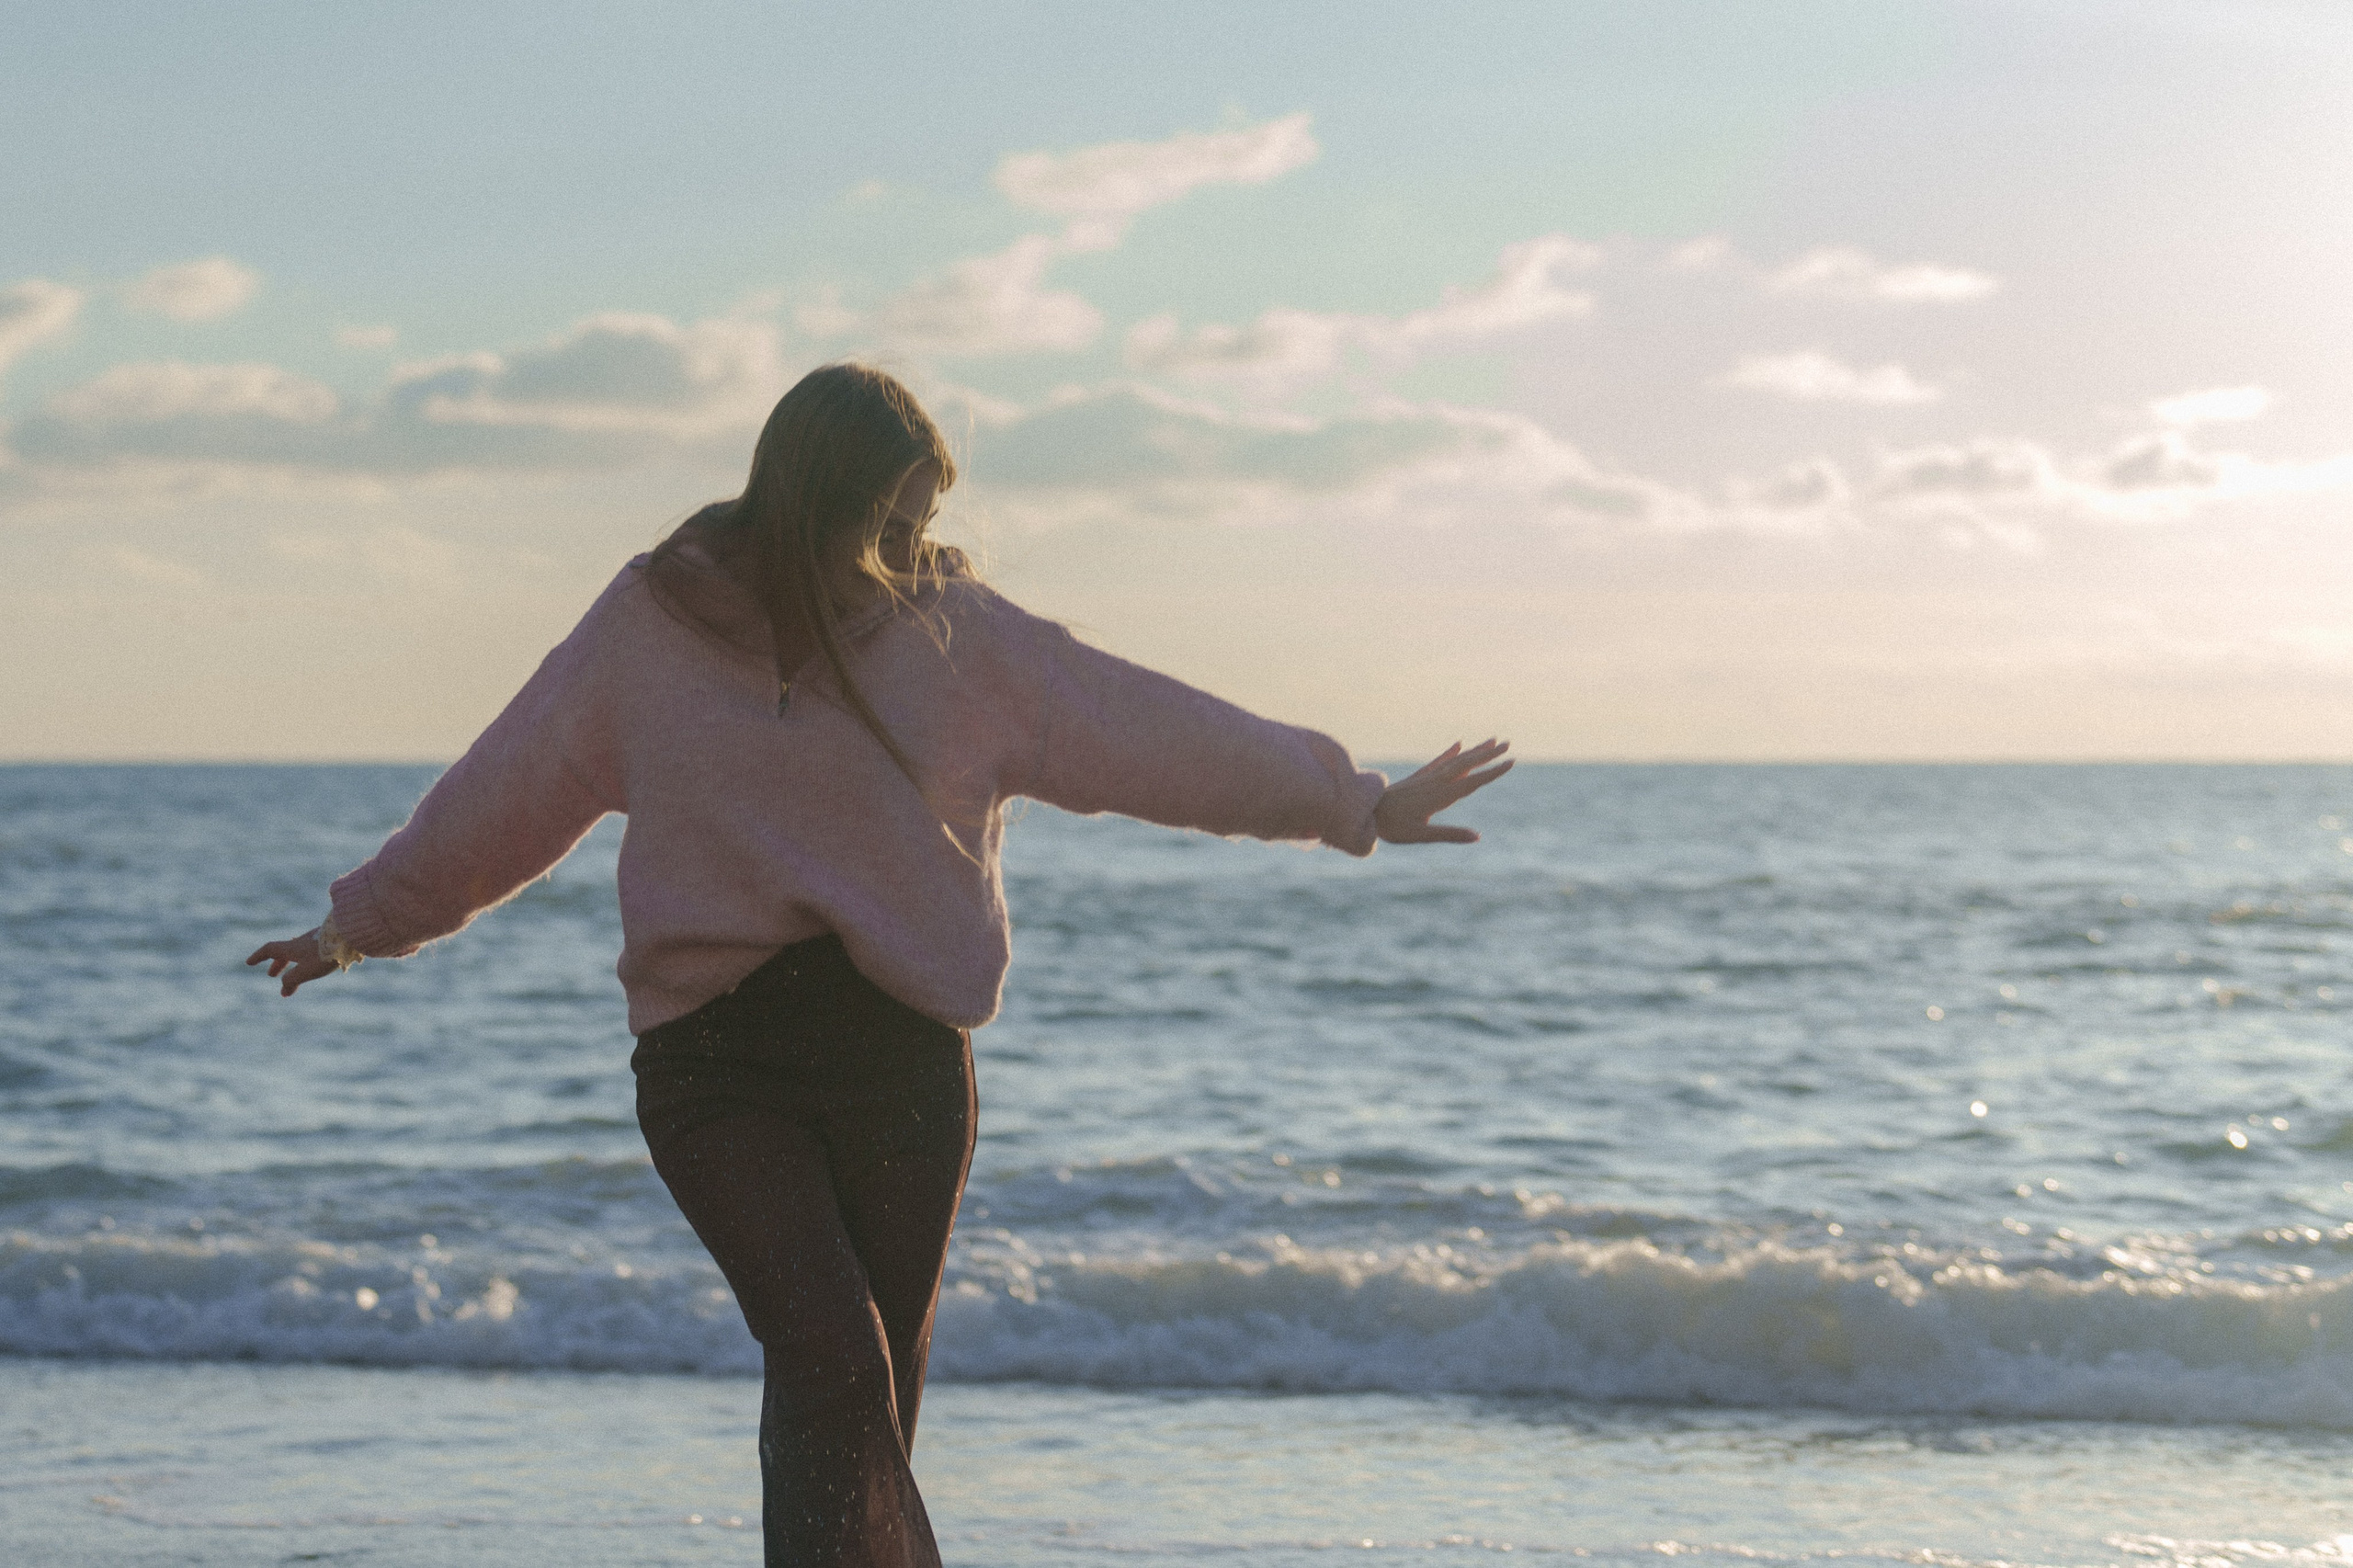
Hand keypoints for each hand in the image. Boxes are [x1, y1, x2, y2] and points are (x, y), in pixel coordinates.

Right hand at [246, 930, 337, 996]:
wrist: (350, 936)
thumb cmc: (325, 954)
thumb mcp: (305, 971)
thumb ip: (291, 980)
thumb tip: (284, 988)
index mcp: (291, 947)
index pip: (270, 950)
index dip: (258, 956)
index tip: (249, 963)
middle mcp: (302, 942)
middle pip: (284, 952)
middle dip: (277, 965)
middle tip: (272, 975)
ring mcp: (316, 940)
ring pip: (299, 953)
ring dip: (294, 965)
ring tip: (295, 977)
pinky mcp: (329, 942)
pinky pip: (312, 952)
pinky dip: (307, 961)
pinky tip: (316, 967)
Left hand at [1374, 739, 1512, 844]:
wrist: (1366, 811)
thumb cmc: (1393, 827)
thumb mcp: (1422, 836)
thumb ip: (1450, 835)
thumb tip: (1477, 836)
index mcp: (1440, 796)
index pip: (1473, 782)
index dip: (1492, 772)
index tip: (1510, 762)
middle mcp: (1436, 782)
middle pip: (1467, 765)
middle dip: (1488, 755)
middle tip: (1508, 744)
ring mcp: (1427, 778)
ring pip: (1456, 761)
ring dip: (1475, 751)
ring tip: (1492, 740)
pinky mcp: (1418, 777)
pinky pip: (1438, 762)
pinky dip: (1449, 753)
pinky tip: (1459, 744)